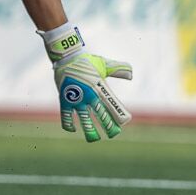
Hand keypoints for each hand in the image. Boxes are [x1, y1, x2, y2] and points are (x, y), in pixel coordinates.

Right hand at [43, 26, 131, 141]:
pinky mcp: (64, 99)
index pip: (112, 104)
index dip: (118, 114)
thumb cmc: (86, 60)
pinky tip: (73, 130)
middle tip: (113, 134)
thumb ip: (119, 69)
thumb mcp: (104, 64)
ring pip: (84, 118)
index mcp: (100, 87)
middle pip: (101, 114)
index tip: (124, 122)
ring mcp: (76, 98)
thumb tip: (131, 75)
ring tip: (94, 139)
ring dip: (89, 130)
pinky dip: (68, 123)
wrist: (65, 55)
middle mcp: (89, 94)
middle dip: (108, 126)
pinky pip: (66, 115)